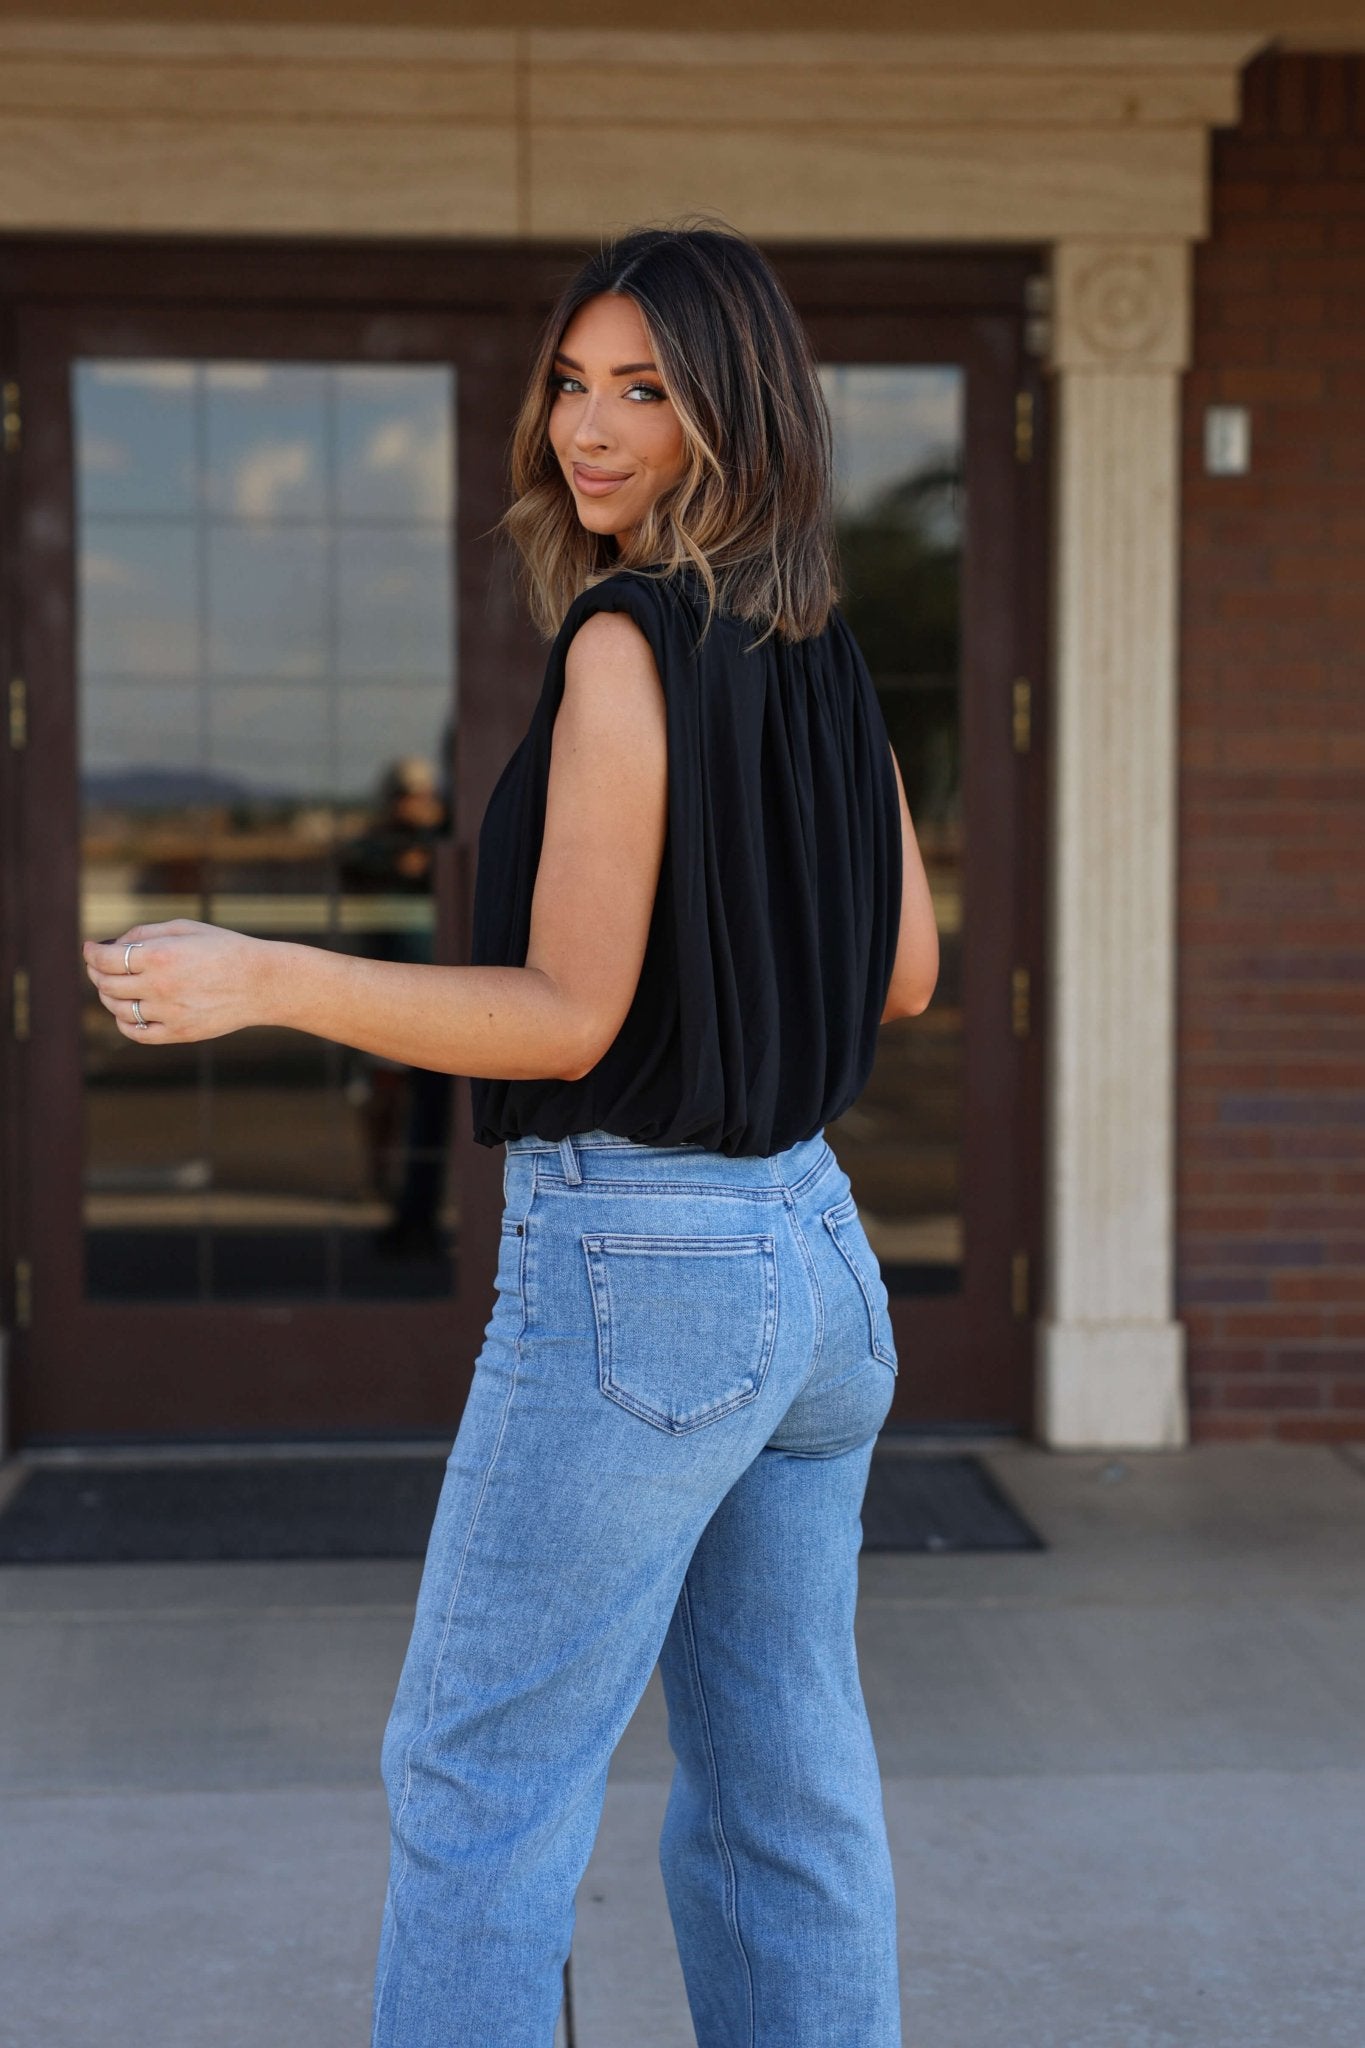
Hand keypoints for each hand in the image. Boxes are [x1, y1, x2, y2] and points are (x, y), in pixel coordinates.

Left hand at [81, 919, 273, 1044]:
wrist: (261, 982)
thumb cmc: (224, 949)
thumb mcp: (185, 928)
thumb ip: (145, 933)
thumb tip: (113, 945)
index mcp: (160, 956)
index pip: (106, 959)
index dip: (91, 953)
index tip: (90, 949)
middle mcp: (159, 986)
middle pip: (107, 984)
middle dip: (97, 972)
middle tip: (99, 966)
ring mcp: (168, 1013)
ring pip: (117, 1009)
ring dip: (108, 996)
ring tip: (114, 986)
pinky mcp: (178, 1032)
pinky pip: (136, 1032)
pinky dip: (123, 1022)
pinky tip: (127, 1011)